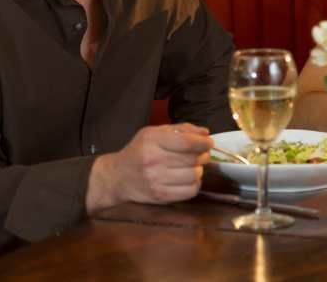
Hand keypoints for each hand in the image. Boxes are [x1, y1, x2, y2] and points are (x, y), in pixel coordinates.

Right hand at [87, 123, 211, 211]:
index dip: (203, 143)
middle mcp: (153, 160)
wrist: (118, 176)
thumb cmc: (138, 151)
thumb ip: (180, 130)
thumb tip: (205, 133)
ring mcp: (156, 179)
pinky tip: (187, 178)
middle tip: (202, 154)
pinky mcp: (161, 195)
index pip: (186, 142)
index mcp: (152, 140)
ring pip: (194, 175)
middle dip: (203, 156)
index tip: (209, 143)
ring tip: (192, 167)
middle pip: (193, 159)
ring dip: (198, 170)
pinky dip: (194, 184)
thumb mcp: (153, 133)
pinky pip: (190, 191)